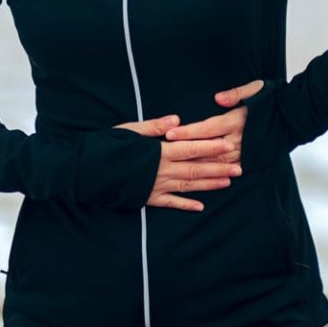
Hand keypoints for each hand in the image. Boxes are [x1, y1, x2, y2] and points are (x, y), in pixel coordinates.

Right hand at [116, 114, 241, 211]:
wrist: (87, 171)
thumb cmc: (107, 147)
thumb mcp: (130, 130)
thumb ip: (155, 127)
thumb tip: (177, 119)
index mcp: (158, 152)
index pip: (190, 149)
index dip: (211, 147)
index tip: (229, 146)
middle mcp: (161, 170)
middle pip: (195, 169)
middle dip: (218, 168)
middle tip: (239, 168)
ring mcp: (155, 186)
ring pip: (187, 186)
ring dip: (208, 185)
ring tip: (227, 183)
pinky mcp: (147, 198)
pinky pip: (170, 203)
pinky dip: (185, 205)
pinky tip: (200, 207)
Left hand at [162, 79, 265, 166]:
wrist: (292, 117)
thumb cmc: (272, 100)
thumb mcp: (255, 90)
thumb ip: (236, 94)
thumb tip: (218, 99)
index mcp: (237, 121)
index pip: (207, 129)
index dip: (188, 132)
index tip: (171, 134)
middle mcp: (239, 139)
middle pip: (208, 149)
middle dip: (186, 152)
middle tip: (166, 154)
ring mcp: (245, 151)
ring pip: (217, 162)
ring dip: (198, 165)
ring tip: (178, 167)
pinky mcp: (251, 159)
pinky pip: (230, 168)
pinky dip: (216, 174)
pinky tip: (203, 176)